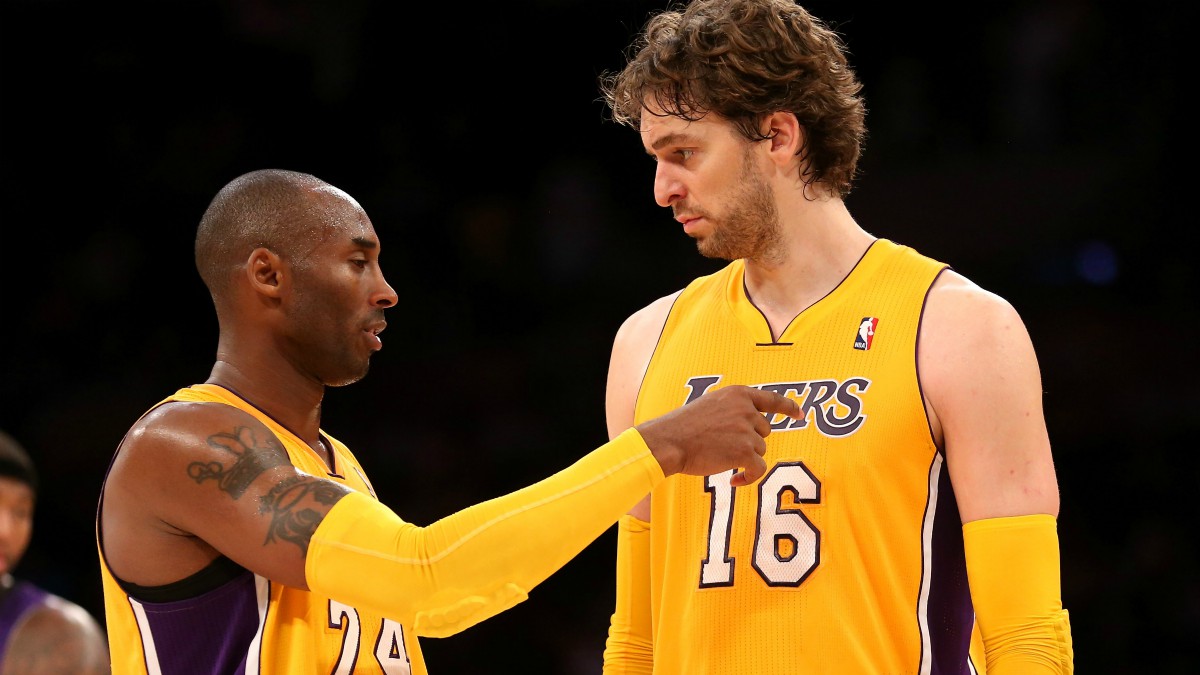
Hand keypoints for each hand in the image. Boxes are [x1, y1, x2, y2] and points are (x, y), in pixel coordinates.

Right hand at [635, 385, 798, 485]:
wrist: (668, 441)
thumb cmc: (684, 427)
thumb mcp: (711, 405)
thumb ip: (734, 409)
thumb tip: (756, 424)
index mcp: (738, 394)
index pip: (772, 399)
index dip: (789, 408)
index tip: (800, 414)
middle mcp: (746, 409)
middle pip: (764, 431)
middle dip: (749, 441)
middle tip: (723, 446)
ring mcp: (746, 430)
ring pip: (760, 449)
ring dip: (745, 458)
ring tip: (720, 458)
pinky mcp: (745, 452)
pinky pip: (758, 468)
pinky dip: (749, 477)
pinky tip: (734, 481)